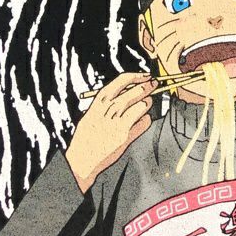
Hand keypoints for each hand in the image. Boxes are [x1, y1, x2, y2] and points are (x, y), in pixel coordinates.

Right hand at [65, 72, 156, 192]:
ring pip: (140, 106)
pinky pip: (142, 123)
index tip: (145, 75)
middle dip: (146, 87)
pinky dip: (146, 119)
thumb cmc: (86, 137)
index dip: (136, 76)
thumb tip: (125, 91)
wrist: (81, 160)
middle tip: (154, 84)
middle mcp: (108, 111)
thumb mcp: (91, 114)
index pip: (121, 81)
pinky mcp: (124, 136)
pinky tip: (145, 119)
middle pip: (133, 92)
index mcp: (99, 102)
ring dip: (147, 102)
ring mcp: (117, 123)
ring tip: (149, 102)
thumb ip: (105, 103)